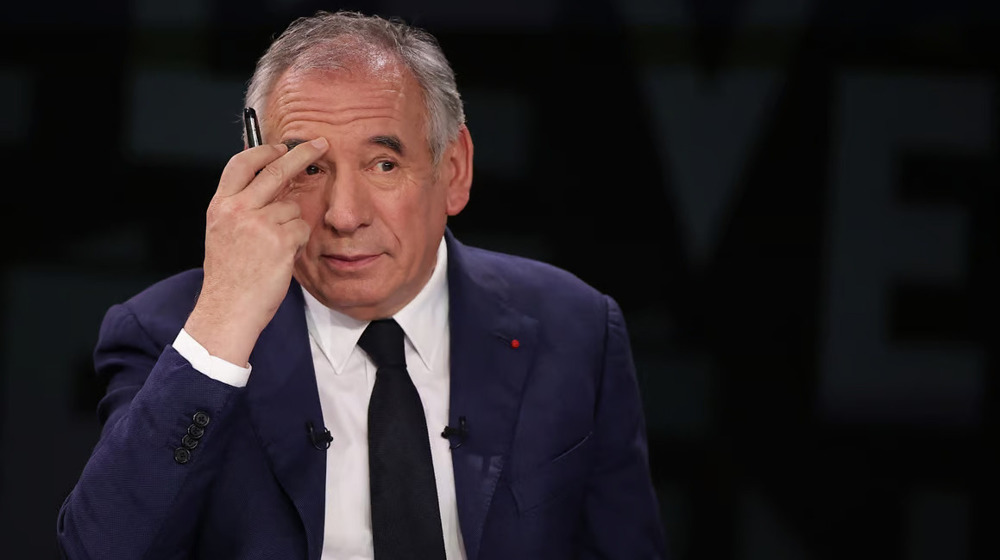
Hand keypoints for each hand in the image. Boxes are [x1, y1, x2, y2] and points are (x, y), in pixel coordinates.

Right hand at [183, 137, 328, 366]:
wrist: (229, 309)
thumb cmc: (230, 277)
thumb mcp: (224, 233)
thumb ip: (241, 208)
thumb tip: (270, 183)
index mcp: (220, 206)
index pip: (241, 163)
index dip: (264, 151)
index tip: (281, 146)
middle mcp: (238, 209)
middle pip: (276, 170)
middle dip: (301, 153)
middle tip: (320, 144)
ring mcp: (260, 223)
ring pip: (293, 208)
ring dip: (292, 225)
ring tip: (273, 250)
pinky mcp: (280, 240)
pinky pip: (302, 229)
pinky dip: (298, 243)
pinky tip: (281, 259)